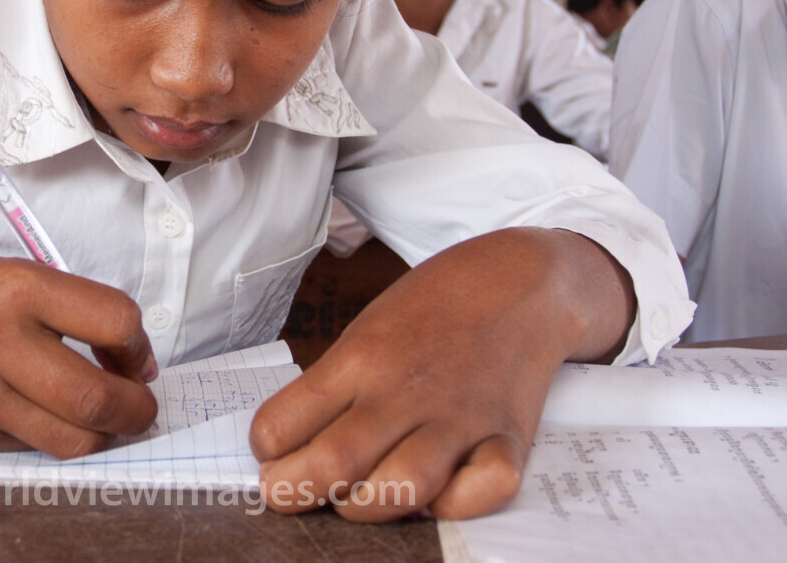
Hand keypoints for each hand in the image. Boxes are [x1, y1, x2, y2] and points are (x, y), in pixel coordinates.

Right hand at [0, 258, 158, 458]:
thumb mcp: (10, 276)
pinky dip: (57, 436)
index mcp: (15, 287)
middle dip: (136, 408)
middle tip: (141, 404)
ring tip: (106, 417)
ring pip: (73, 437)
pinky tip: (51, 415)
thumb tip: (134, 360)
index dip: (137, 345)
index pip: (114, 320)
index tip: (134, 355)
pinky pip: (37, 446)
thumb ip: (71, 307)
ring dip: (106, 433)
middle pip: (97, 395)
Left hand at [249, 228, 633, 521]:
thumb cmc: (435, 305)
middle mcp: (407, 389)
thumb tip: (292, 442)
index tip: (268, 455)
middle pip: (335, 461)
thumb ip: (337, 384)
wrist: (521, 279)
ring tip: (353, 498)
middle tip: (286, 491)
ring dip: (366, 508)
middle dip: (294, 490)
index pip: (287, 418)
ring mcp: (461, 416)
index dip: (265, 449)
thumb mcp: (369, 327)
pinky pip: (483, 491)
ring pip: (403, 487)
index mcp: (362, 356)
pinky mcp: (510, 437)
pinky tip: (437, 493)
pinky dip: (455, 505)